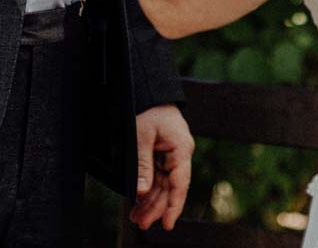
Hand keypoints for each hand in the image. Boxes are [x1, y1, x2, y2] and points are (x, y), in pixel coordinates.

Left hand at [131, 104, 193, 230]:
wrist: (150, 93)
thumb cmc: (148, 110)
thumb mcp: (142, 135)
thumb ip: (142, 164)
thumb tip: (141, 192)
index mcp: (181, 149)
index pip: (180, 183)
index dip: (174, 205)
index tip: (167, 223)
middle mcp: (179, 155)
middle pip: (170, 188)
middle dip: (156, 207)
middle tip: (141, 223)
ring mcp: (171, 156)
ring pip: (163, 185)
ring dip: (151, 202)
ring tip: (137, 218)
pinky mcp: (162, 156)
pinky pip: (157, 177)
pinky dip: (148, 190)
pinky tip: (138, 202)